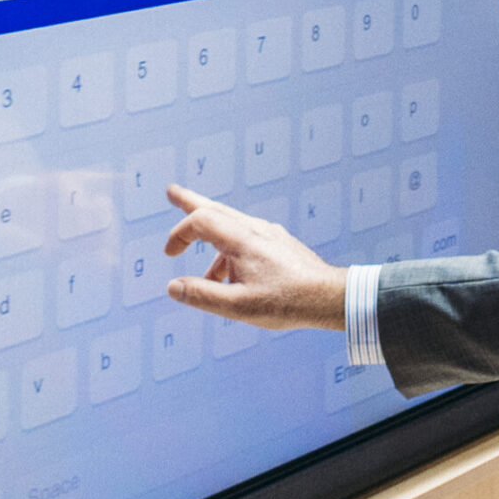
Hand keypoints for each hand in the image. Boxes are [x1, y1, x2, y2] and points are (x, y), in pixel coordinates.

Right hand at [161, 186, 346, 329]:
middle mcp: (255, 229)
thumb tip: (172, 287)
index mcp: (242, 239)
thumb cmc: (286, 302)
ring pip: (231, 224)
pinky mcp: (278, 243)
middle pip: (215, 208)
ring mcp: (269, 234)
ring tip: (200, 266)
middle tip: (172, 192)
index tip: (169, 254)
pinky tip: (230, 277)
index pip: (201, 220)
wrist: (329, 296)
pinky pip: (245, 238)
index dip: (179, 233)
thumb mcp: (238, 306)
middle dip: (190, 201)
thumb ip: (202, 296)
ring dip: (209, 234)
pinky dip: (228, 250)